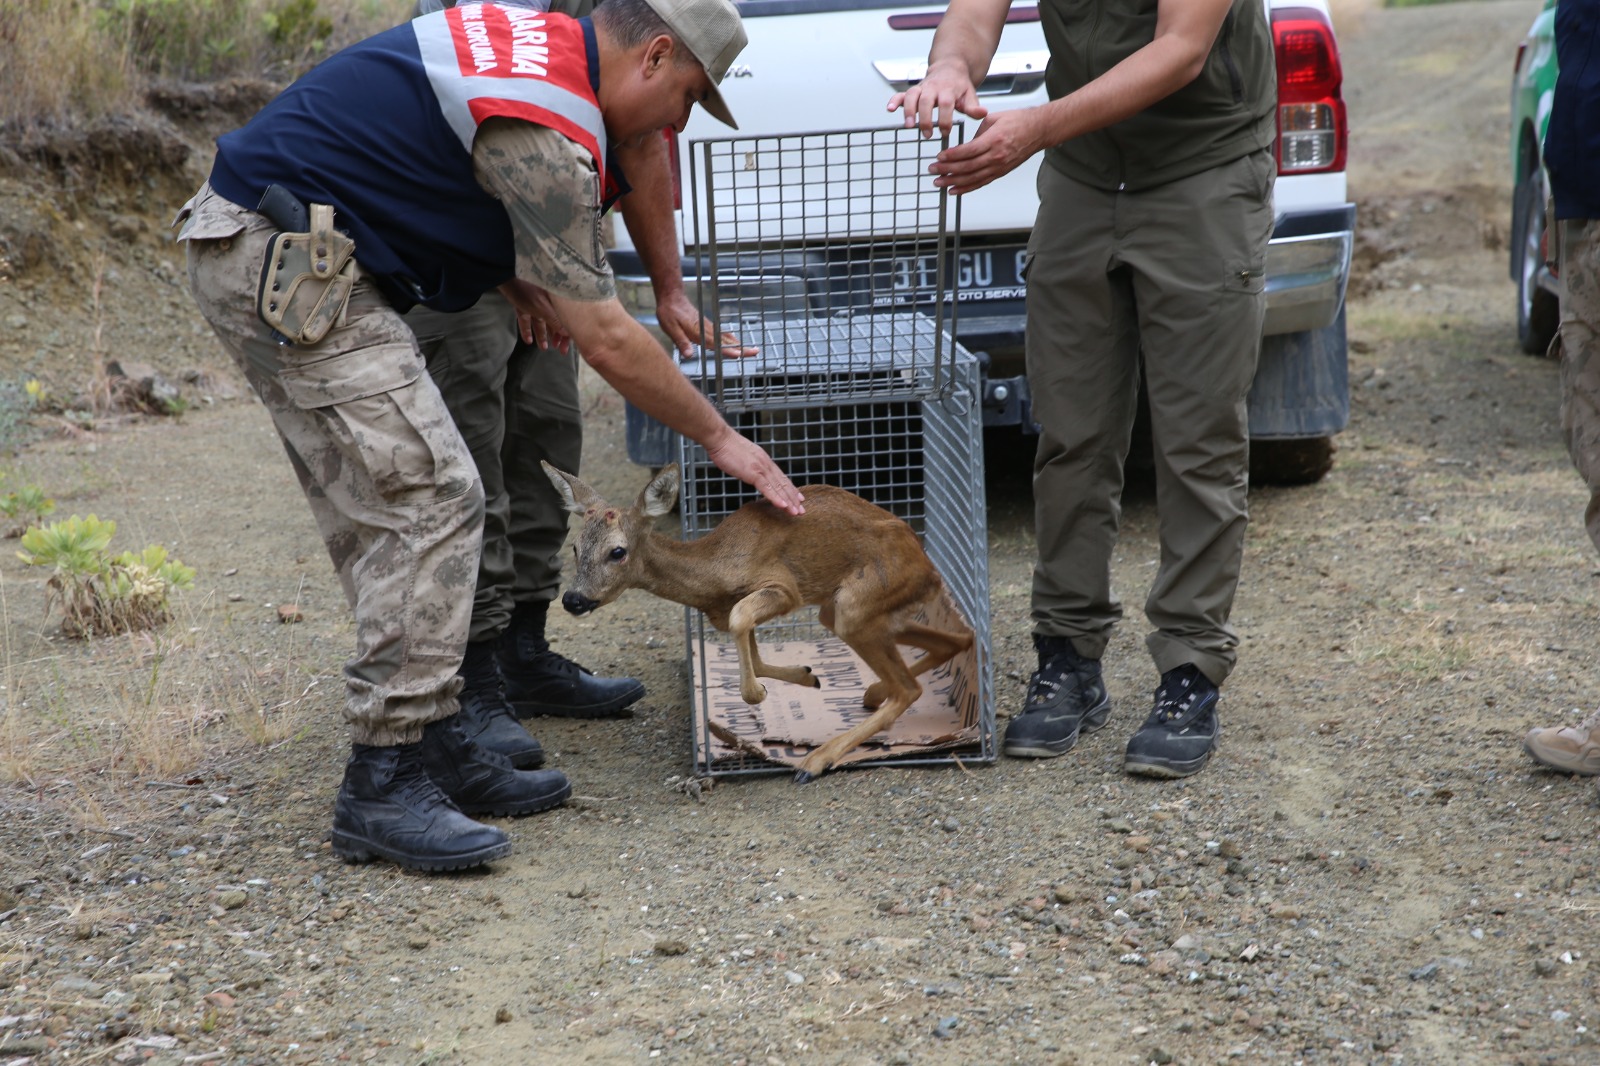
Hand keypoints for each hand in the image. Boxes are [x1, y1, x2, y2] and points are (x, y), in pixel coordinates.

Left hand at [499, 279, 571, 352]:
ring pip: (540, 323)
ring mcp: (534, 303)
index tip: (564, 349)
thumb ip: (555, 321)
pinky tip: (528, 340)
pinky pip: (526, 319)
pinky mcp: (522, 303)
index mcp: (556, 302)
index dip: (566, 336)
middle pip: (554, 323)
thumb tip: (567, 334)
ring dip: (542, 335)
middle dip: (556, 337)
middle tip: (557, 349)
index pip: (565, 321)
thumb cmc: (527, 290)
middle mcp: (547, 302)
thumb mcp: (543, 308)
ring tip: (544, 348)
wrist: (505, 274)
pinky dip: (527, 329)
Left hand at [656, 289, 756, 359]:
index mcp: (699, 332)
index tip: (739, 354)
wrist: (672, 297)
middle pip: (727, 341)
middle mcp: (706, 330)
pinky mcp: (707, 325)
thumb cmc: (669, 313)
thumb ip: (681, 342)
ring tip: (751, 350)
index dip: (727, 350)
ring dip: (739, 344)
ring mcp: (708, 327)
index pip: (716, 343)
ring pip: (726, 338)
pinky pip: (722, 334)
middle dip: (741, 347)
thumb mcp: (671, 328)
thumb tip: (689, 355)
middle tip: (756, 352)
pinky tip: (735, 341)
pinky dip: (731, 339)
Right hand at [704, 431, 805, 515]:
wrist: (720, 438)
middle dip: (793, 498)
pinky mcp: (753, 473)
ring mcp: (761, 468)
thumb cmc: (727, 448)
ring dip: (788, 501)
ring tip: (796, 512)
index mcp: (764, 461)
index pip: (781, 478)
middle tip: (801, 511)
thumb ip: (751, 466)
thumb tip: (752, 472)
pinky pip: (767, 488)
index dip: (791, 489)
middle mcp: (766, 464)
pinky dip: (775, 497)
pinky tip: (782, 506)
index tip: (798, 498)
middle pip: (783, 484)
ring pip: (778, 487)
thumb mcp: (745, 458)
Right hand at [888, 61, 988, 138]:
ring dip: (908, 110)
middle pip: (926, 101)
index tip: (944, 132)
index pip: (946, 104)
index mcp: (949, 89)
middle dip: (925, 118)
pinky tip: (889, 109)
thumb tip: (983, 114)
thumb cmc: (960, 85)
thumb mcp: (970, 95)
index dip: (944, 118)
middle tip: (927, 134)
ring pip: (912, 96)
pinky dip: (894, 100)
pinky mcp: (914, 90)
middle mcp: (933, 87)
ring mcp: (922, 88)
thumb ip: (973, 107)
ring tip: (908, 125)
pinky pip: (901, 93)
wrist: (951, 67)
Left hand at [928, 108, 1046, 194]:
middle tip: (933, 171)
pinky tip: (954, 190)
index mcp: (994, 140)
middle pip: (967, 167)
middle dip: (947, 170)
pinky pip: (981, 183)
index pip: (968, 151)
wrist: (1038, 130)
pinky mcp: (1000, 172)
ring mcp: (999, 166)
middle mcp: (996, 156)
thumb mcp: (993, 119)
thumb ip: (977, 133)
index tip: (939, 157)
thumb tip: (964, 145)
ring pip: (972, 178)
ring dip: (953, 182)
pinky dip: (966, 188)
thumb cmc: (1018, 121)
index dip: (951, 156)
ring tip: (939, 183)